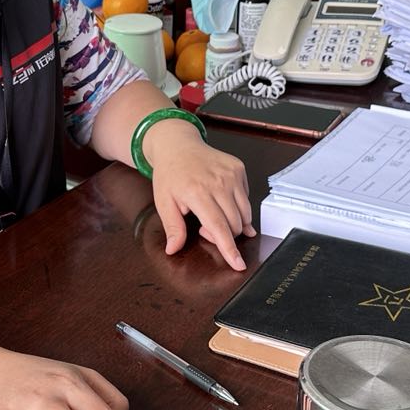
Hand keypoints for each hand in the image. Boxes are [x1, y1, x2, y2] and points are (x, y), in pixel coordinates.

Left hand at [144, 122, 255, 270]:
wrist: (178, 145)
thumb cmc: (170, 174)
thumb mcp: (164, 202)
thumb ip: (172, 227)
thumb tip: (173, 249)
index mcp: (197, 192)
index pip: (219, 227)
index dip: (229, 248)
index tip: (238, 264)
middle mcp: (218, 182)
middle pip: (234, 223)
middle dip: (223, 235)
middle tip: (204, 227)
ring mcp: (231, 174)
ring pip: (244, 213)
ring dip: (233, 223)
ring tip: (213, 215)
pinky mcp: (239, 168)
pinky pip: (246, 198)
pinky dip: (237, 206)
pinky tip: (221, 200)